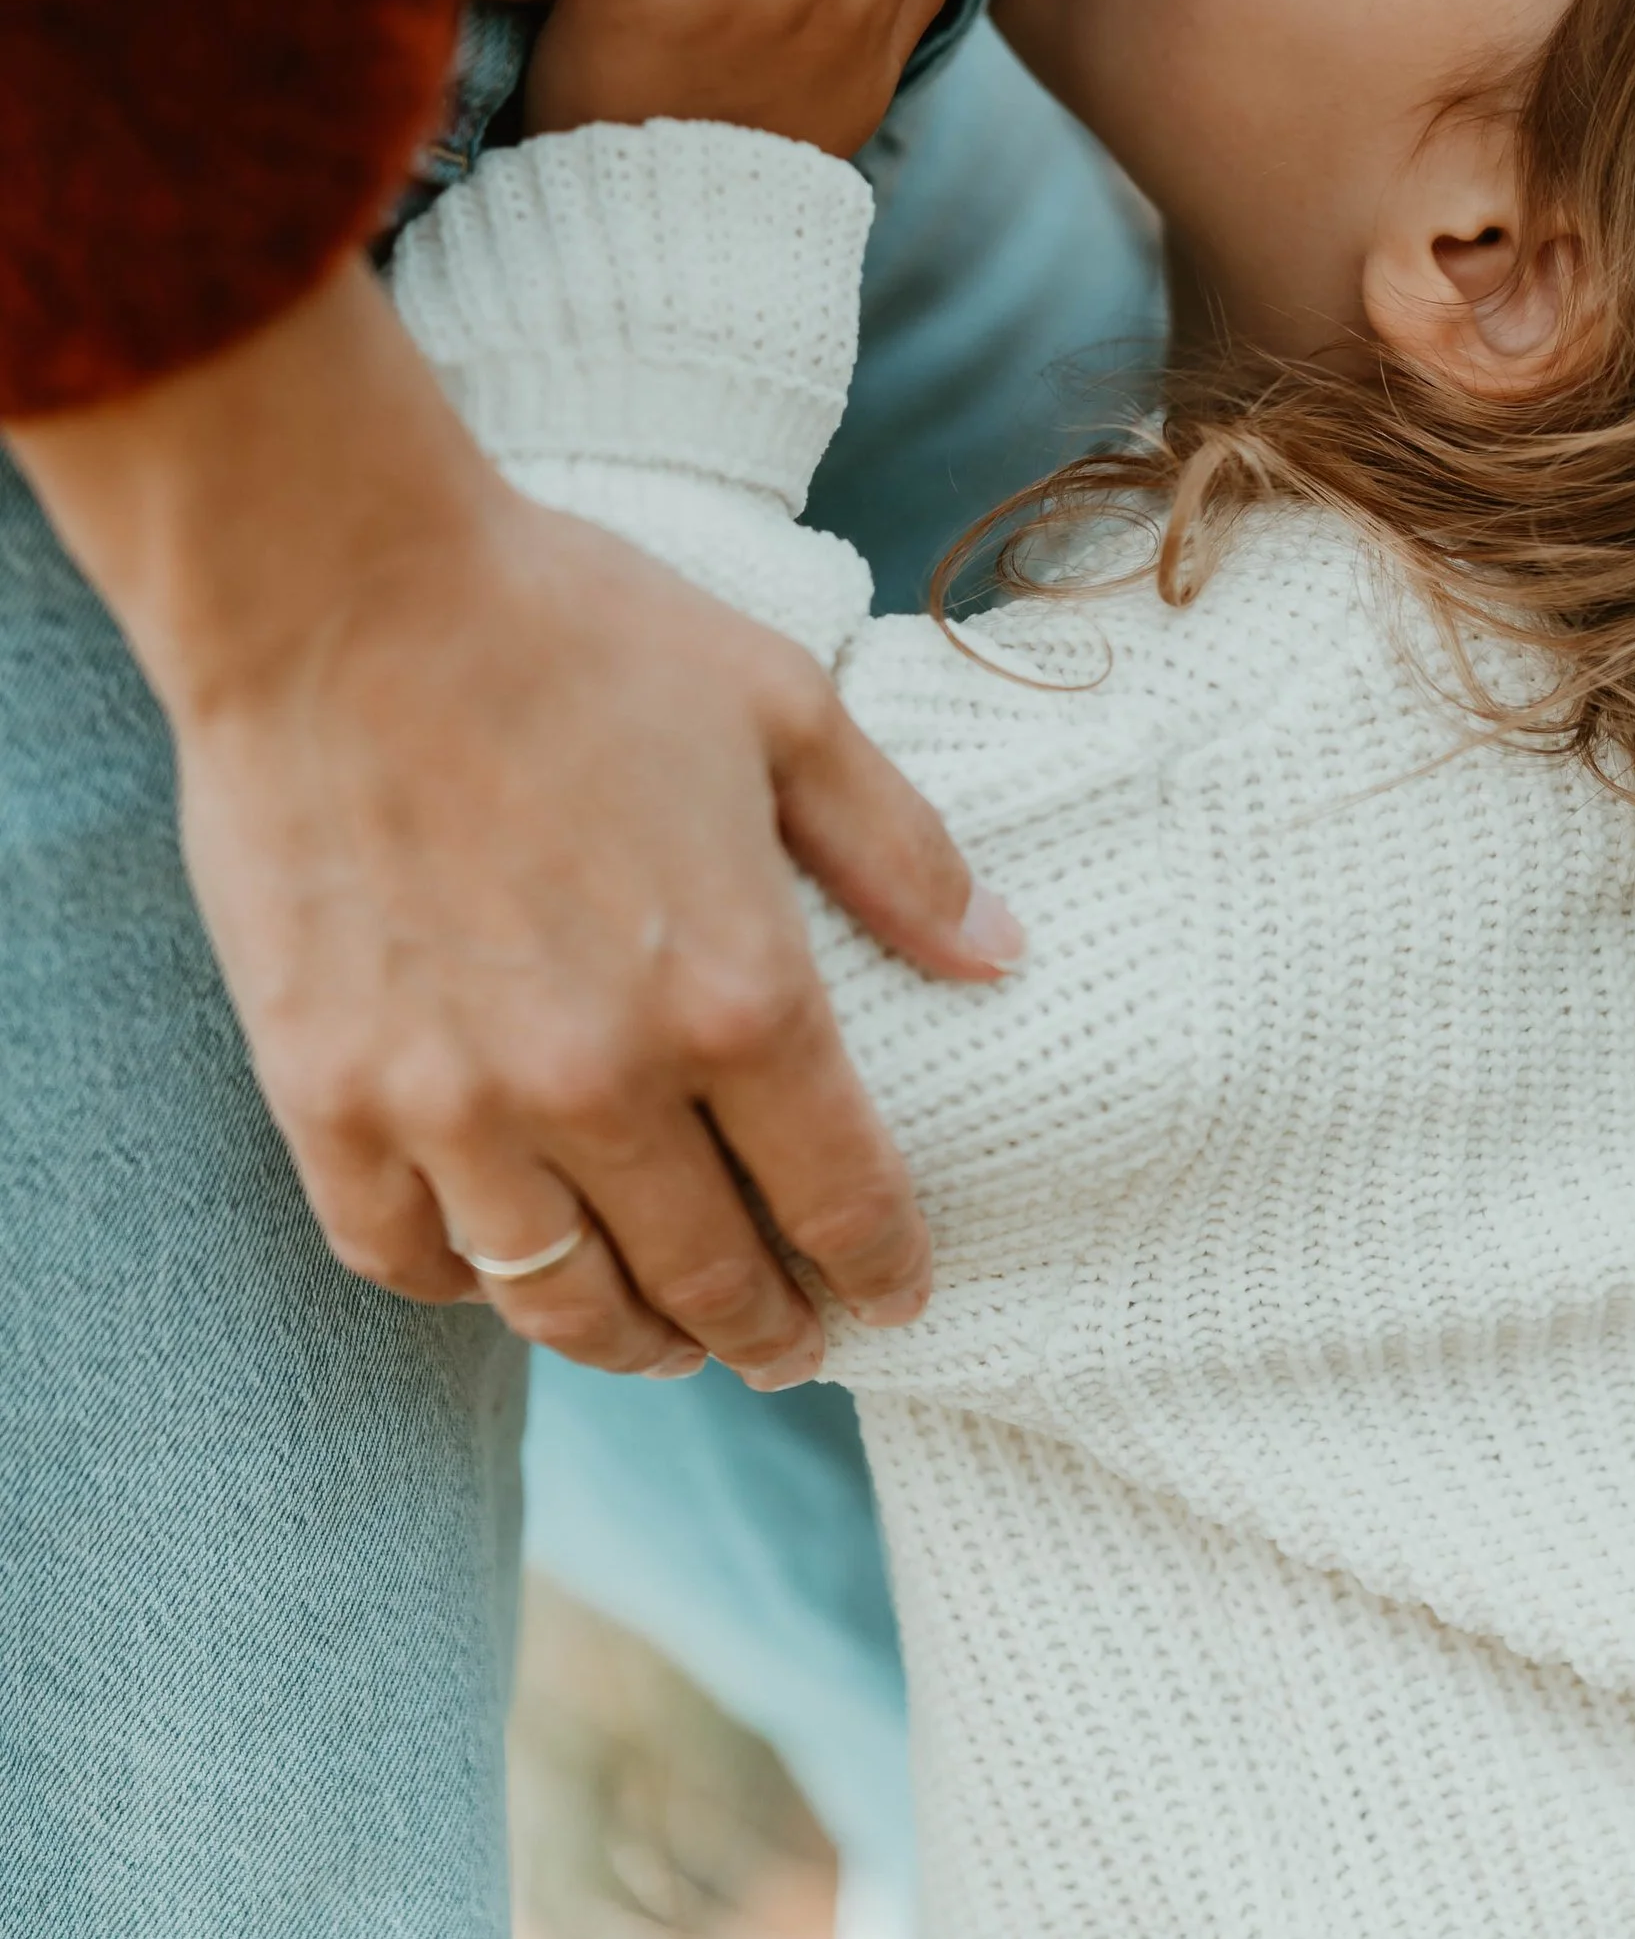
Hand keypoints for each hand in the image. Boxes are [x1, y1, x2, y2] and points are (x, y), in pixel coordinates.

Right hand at [9, 269, 1022, 1379]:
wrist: (342, 589)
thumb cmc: (574, 628)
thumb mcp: (783, 707)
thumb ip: (896, 849)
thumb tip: (1002, 956)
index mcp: (739, 992)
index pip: (840, 1196)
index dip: (881, 1268)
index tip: (896, 1298)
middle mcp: (604, 1080)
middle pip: (709, 1277)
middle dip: (767, 1332)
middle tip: (791, 1349)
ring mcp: (454, 1104)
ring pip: (562, 1300)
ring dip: (632, 1342)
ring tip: (667, 1341)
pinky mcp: (329, 1096)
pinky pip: (408, 1256)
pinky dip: (472, 1285)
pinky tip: (509, 1270)